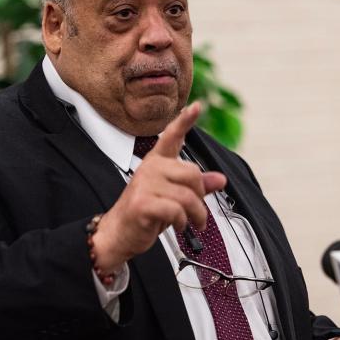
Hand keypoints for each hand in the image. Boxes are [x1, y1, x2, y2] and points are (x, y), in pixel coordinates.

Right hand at [92, 102, 226, 270]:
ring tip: (192, 223)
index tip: (197, 105)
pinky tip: (178, 226)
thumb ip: (197, 187)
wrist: (119, 233)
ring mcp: (145, 184)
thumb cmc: (146, 214)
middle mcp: (151, 168)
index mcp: (158, 162)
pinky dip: (182, 222)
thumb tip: (220, 179)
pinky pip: (177, 210)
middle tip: (199, 214)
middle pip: (193, 174)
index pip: (172, 136)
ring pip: (188, 196)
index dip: (185, 120)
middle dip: (200, 198)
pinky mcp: (142, 202)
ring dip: (196, 215)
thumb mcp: (175, 198)